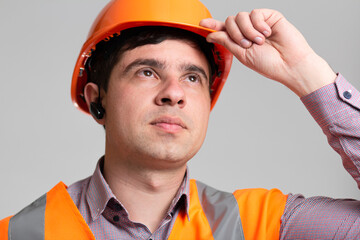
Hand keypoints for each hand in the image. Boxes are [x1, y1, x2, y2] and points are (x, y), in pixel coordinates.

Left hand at [200, 9, 335, 96]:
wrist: (289, 64)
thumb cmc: (268, 63)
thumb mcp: (242, 55)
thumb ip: (227, 42)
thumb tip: (211, 34)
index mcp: (240, 41)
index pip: (224, 30)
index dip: (213, 26)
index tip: (202, 23)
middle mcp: (248, 30)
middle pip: (229, 21)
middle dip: (234, 33)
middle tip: (247, 45)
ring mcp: (258, 23)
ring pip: (240, 16)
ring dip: (247, 31)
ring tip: (259, 41)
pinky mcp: (269, 16)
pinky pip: (254, 13)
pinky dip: (258, 25)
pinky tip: (267, 33)